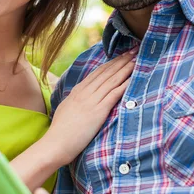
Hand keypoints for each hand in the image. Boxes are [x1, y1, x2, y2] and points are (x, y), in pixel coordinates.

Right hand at [45, 48, 135, 165]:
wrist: (55, 143)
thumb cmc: (60, 131)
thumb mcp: (66, 110)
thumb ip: (75, 101)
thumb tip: (80, 98)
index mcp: (77, 91)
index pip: (97, 72)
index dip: (111, 62)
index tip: (122, 55)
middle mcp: (85, 92)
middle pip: (106, 72)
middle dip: (121, 60)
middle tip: (134, 49)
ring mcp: (91, 100)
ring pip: (112, 80)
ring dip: (125, 68)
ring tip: (137, 59)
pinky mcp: (98, 111)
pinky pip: (114, 94)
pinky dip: (124, 84)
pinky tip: (133, 77)